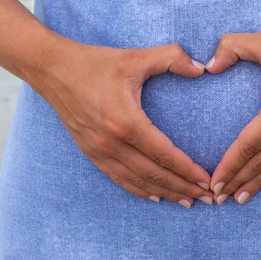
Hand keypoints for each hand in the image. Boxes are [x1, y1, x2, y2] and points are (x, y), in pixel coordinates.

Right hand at [26, 35, 212, 207]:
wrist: (53, 70)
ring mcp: (99, 151)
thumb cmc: (96, 63)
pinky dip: (138, 190)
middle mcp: (112, 143)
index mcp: (126, 122)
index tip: (206, 180)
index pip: (164, 154)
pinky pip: (118, 178)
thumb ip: (171, 58)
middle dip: (183, 187)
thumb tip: (202, 68)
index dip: (188, 170)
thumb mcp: (135, 57)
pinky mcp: (90, 153)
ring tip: (186, 202)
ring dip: (164, 193)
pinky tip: (154, 197)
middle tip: (207, 198)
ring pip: (138, 181)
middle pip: (154, 174)